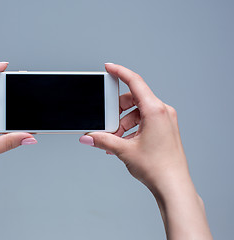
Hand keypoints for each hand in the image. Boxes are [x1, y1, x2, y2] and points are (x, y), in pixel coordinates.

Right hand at [80, 63, 211, 239]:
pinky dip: (130, 129)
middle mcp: (162, 112)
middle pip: (133, 100)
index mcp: (155, 110)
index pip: (135, 82)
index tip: (109, 68)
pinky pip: (143, 122)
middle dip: (116, 111)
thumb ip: (103, 140)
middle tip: (106, 124)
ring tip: (114, 141)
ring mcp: (165, 121)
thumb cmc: (157, 167)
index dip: (120, 72)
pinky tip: (122, 144)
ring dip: (122, 124)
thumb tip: (88, 136)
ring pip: (137, 113)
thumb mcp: (124, 150)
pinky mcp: (164, 129)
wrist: (172, 186)